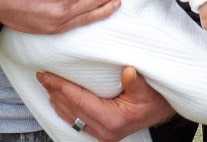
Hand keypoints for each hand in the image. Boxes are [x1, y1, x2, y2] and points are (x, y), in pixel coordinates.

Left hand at [38, 66, 173, 141]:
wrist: (165, 110)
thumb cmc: (157, 98)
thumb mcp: (147, 88)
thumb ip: (136, 82)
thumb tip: (128, 72)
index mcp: (112, 120)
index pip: (78, 101)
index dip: (60, 86)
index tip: (47, 74)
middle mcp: (104, 130)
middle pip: (71, 109)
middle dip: (54, 91)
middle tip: (42, 75)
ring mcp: (102, 133)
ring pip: (71, 117)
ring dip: (57, 100)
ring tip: (47, 84)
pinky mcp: (102, 131)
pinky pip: (77, 121)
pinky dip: (66, 109)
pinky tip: (59, 99)